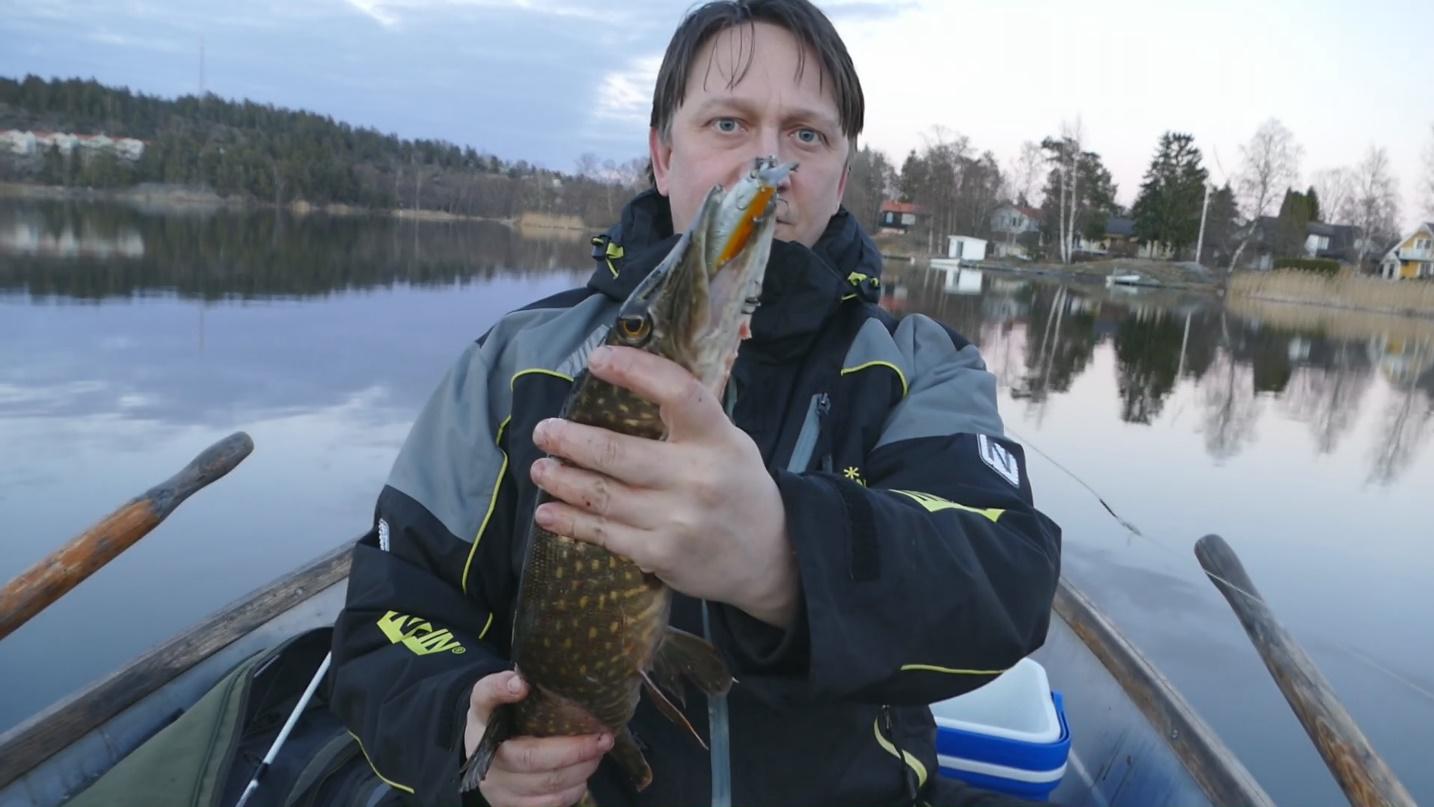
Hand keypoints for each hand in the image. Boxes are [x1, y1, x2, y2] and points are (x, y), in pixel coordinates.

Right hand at [464, 671, 611, 806]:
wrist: (486, 752)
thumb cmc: (503, 718)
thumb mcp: (502, 694)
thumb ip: (509, 684)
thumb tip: (522, 683)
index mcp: (482, 718)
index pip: (486, 698)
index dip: (502, 692)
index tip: (523, 687)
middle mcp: (485, 756)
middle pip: (532, 757)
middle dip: (576, 750)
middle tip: (603, 738)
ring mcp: (497, 787)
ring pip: (547, 785)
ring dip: (581, 770)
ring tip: (598, 754)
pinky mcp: (510, 806)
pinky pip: (550, 803)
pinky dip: (573, 790)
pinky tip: (583, 775)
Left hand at [529, 345, 798, 627]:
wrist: (770, 558)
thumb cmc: (739, 488)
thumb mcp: (731, 443)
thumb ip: (691, 417)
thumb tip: (634, 374)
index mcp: (718, 439)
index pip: (677, 393)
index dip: (635, 370)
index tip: (598, 359)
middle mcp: (697, 478)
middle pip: (619, 452)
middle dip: (571, 440)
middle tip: (544, 430)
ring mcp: (677, 519)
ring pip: (602, 495)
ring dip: (562, 480)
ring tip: (541, 468)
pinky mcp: (661, 554)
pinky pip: (604, 534)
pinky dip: (570, 522)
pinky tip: (548, 513)